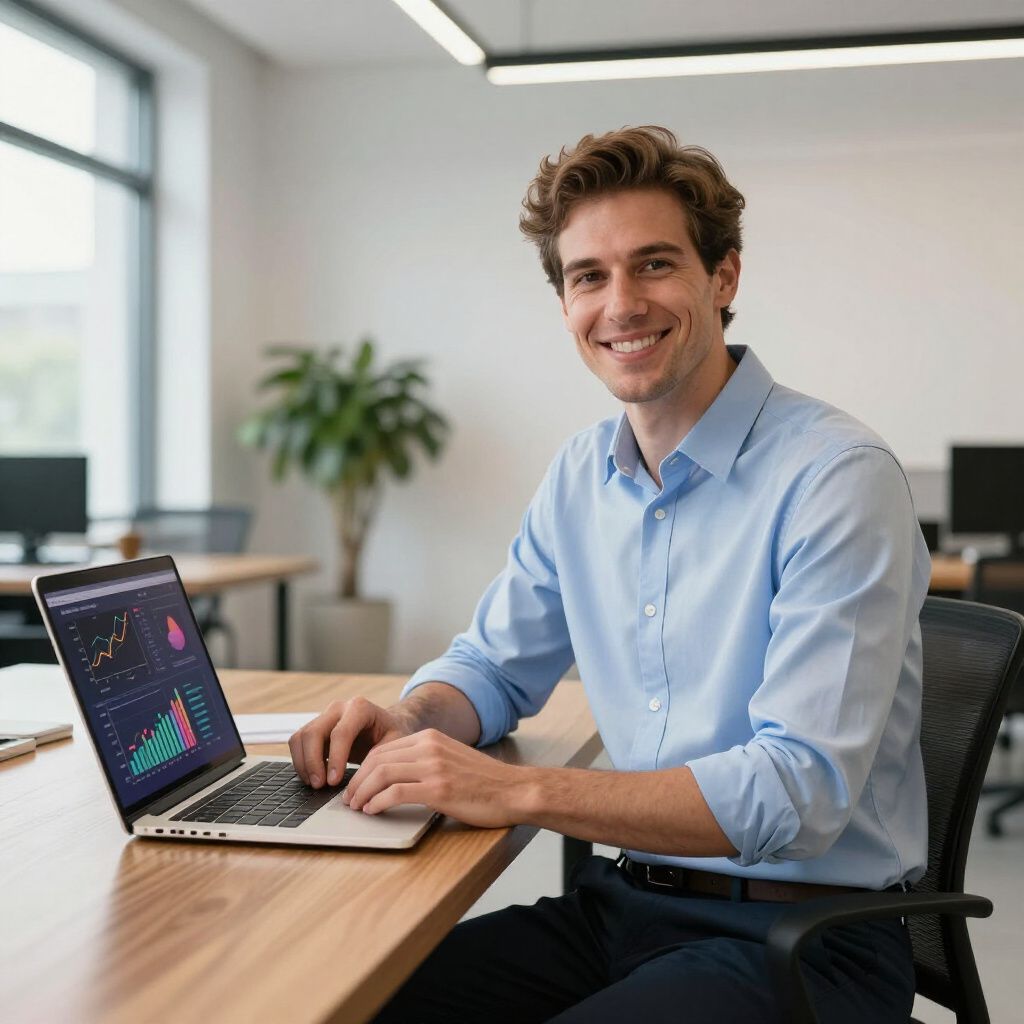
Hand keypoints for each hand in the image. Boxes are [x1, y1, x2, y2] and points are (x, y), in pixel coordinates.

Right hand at [288, 696, 414, 787]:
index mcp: (360, 708)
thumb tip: (361, 780)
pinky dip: (300, 761)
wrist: (386, 724)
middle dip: (313, 762)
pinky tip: (312, 777)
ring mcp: (324, 716)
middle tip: (320, 786)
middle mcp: (338, 708)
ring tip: (316, 784)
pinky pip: (298, 742)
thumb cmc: (392, 734)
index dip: (335, 759)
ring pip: (301, 737)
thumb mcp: (395, 744)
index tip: (334, 781)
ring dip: (303, 763)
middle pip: (314, 732)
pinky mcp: (315, 727)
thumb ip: (380, 758)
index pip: (340, 733)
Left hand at [342, 728, 527, 827]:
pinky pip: (395, 792)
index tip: (355, 785)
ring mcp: (434, 766)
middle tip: (349, 799)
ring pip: (381, 773)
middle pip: (377, 759)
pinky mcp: (438, 788)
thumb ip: (426, 761)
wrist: (515, 791)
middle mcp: (430, 747)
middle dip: (357, 780)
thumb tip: (394, 778)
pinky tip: (373, 811)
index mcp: (431, 738)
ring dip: (362, 792)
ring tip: (357, 807)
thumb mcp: (452, 759)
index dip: (363, 768)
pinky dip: (377, 802)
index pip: (384, 749)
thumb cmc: (485, 783)